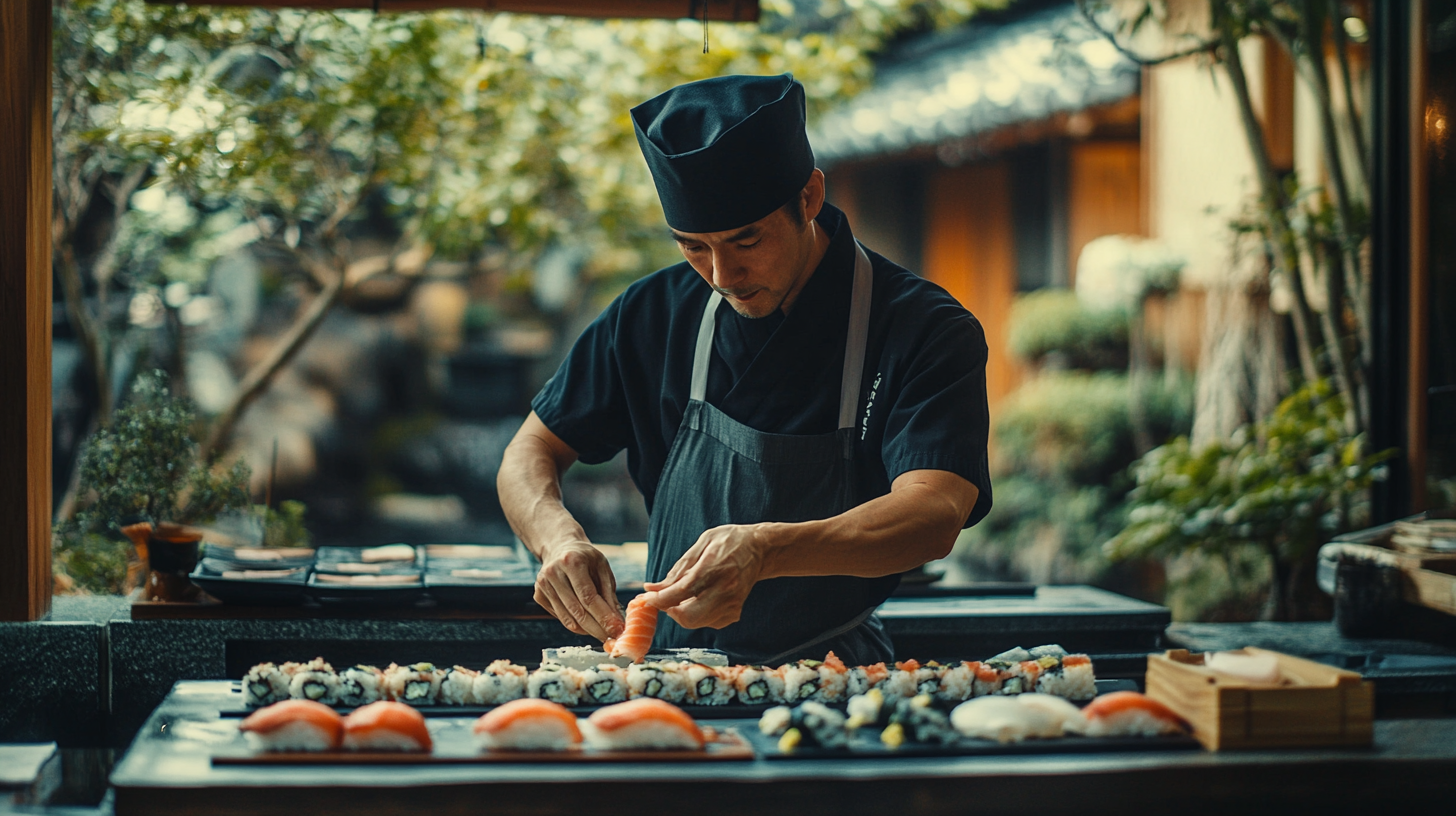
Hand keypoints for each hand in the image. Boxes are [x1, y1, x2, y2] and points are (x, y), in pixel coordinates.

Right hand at [535, 541, 623, 641]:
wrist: (559, 547)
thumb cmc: (585, 558)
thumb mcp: (602, 567)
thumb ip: (609, 592)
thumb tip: (616, 620)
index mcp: (572, 562)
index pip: (588, 597)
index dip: (604, 616)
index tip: (617, 630)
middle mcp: (553, 573)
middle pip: (577, 611)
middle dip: (597, 628)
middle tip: (612, 639)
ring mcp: (543, 585)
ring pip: (568, 618)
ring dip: (587, 630)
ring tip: (602, 634)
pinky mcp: (538, 595)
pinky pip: (560, 617)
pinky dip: (575, 625)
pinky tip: (587, 625)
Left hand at [642, 524, 768, 629]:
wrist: (760, 549)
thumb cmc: (729, 542)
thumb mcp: (702, 544)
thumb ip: (678, 569)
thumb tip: (653, 588)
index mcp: (714, 568)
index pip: (680, 592)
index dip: (659, 599)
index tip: (647, 598)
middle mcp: (725, 589)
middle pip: (687, 616)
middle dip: (669, 611)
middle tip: (664, 599)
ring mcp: (732, 603)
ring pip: (696, 622)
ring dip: (682, 612)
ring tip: (682, 596)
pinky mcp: (735, 612)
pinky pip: (708, 622)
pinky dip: (697, 615)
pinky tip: (699, 599)